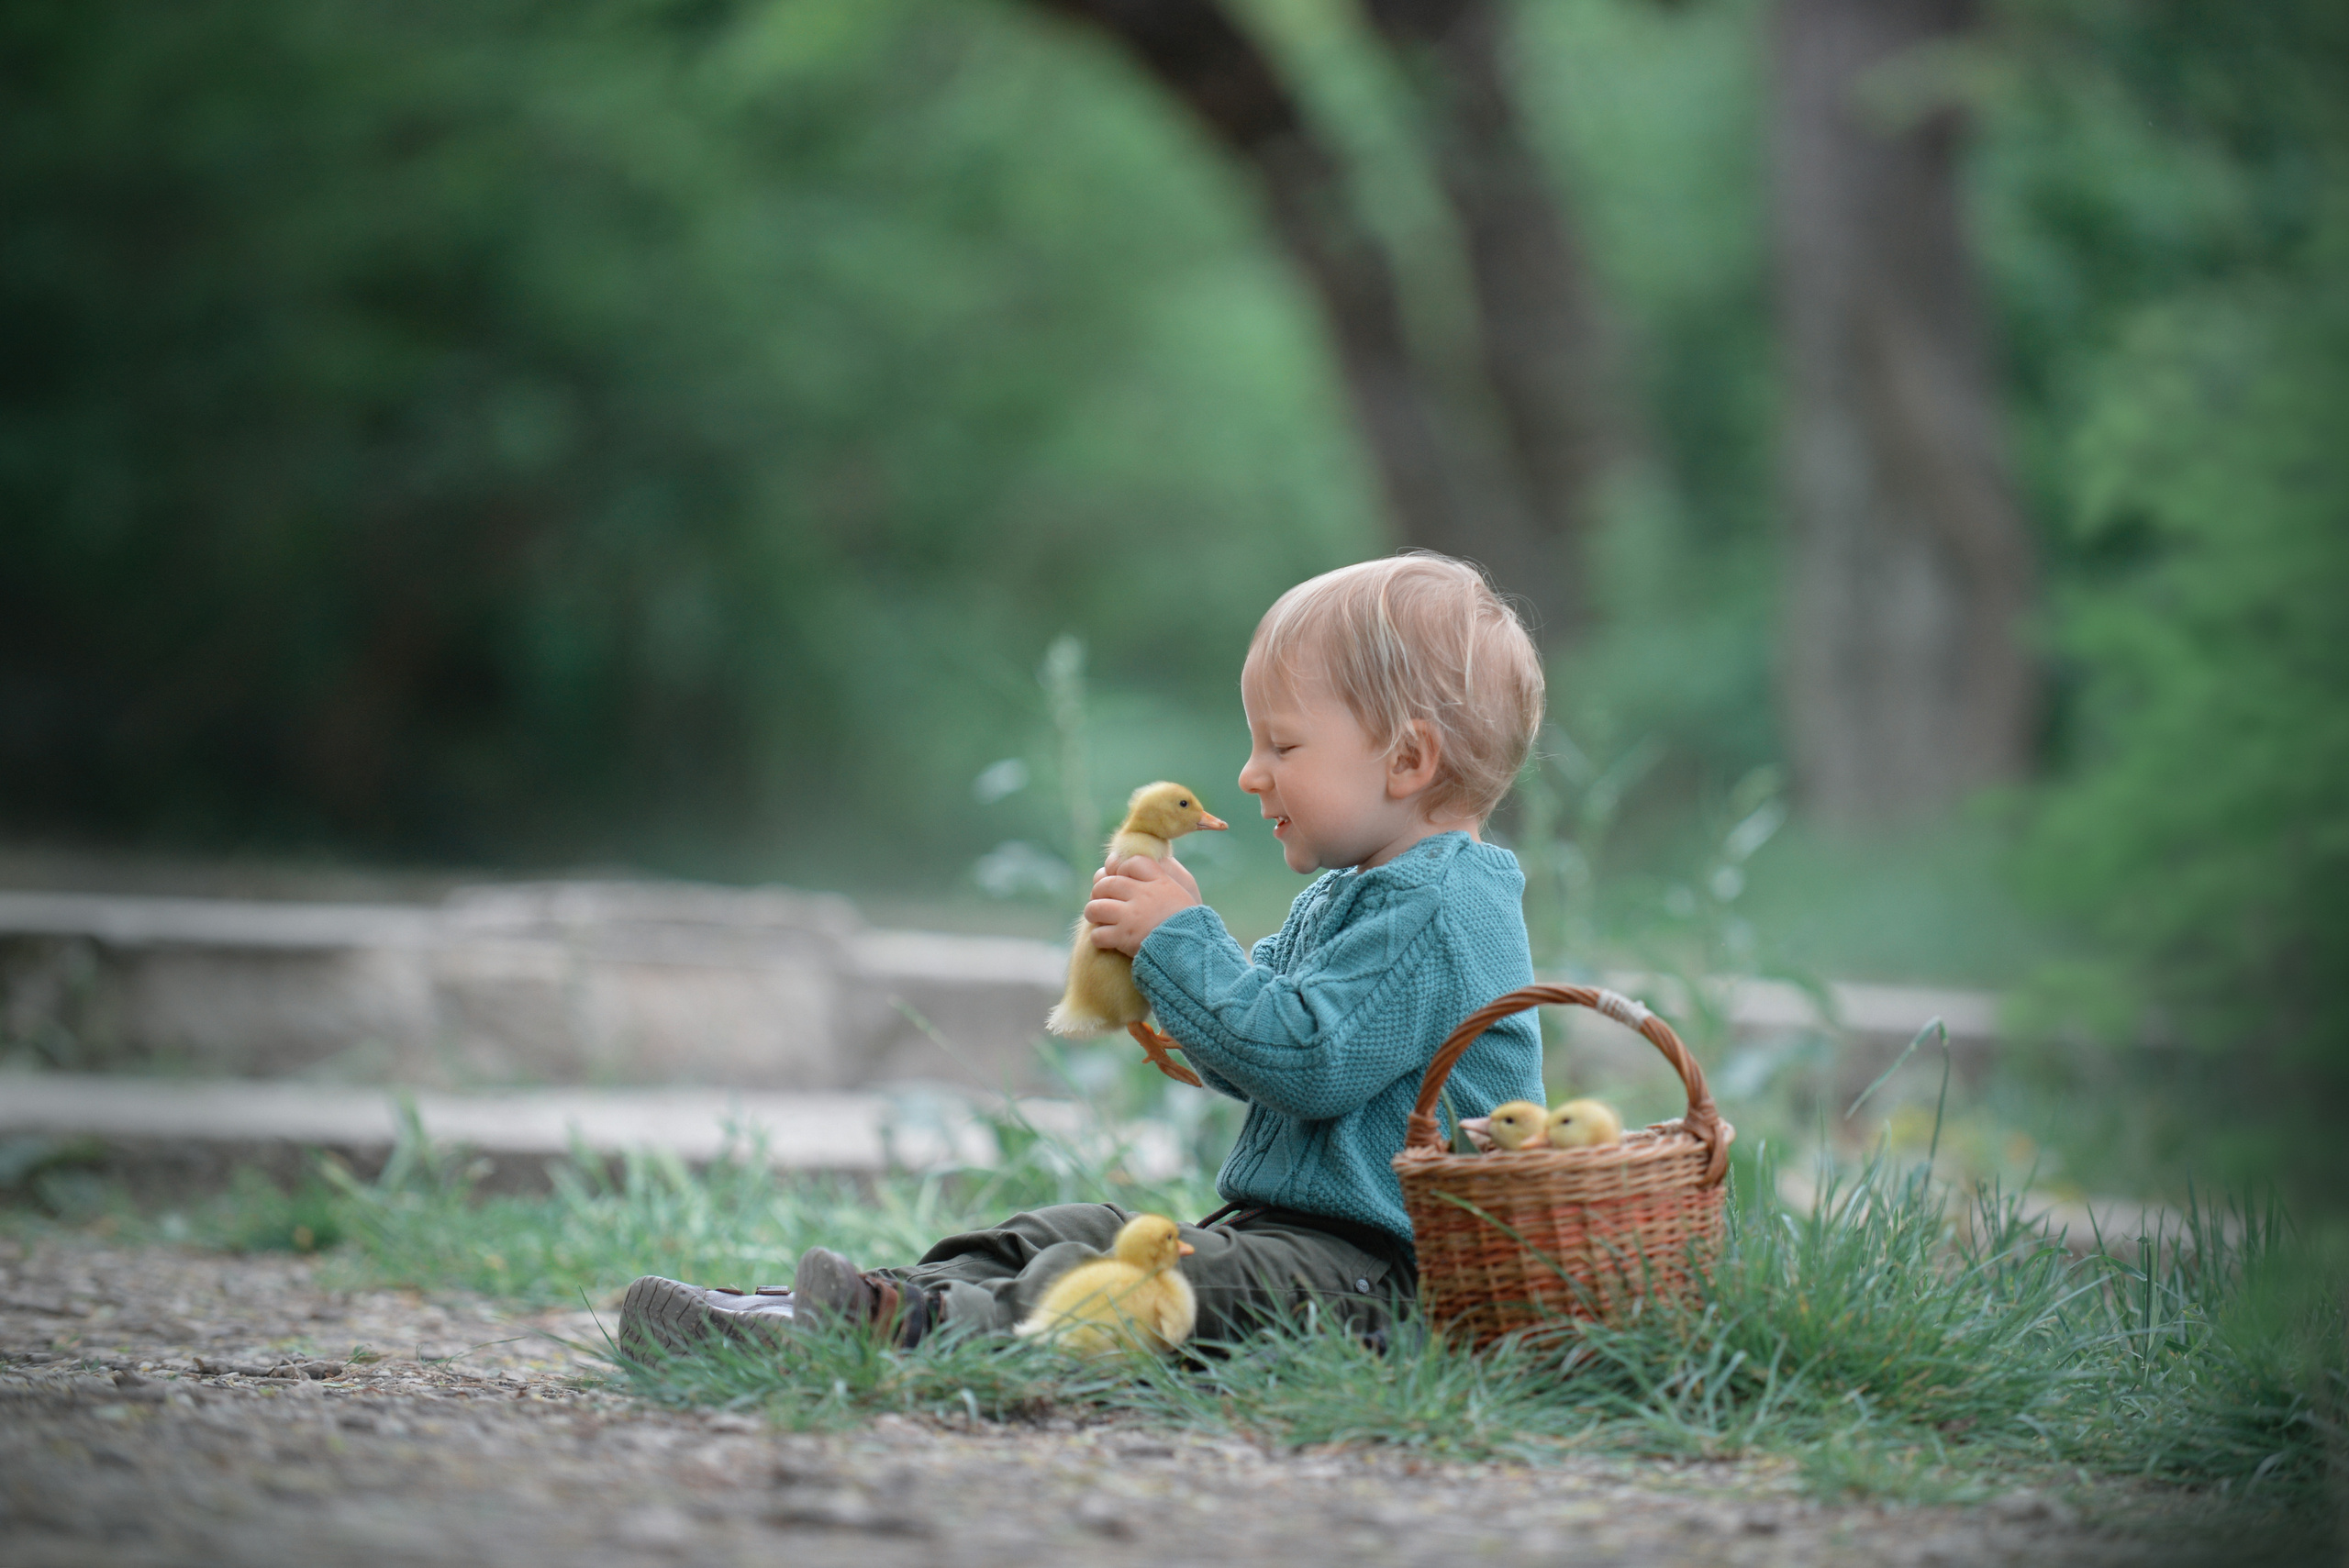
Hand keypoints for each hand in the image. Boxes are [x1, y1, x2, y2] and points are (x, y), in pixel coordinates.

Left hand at [1083, 854, 1201, 954]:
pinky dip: (1099, 938)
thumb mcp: (1185, 893)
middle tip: (1103, 901)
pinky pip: (1098, 934)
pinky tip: (1106, 940)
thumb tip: (1146, 867)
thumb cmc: (1191, 924)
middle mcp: (1143, 895)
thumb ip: (1165, 878)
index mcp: (1159, 882)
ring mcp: (1131, 916)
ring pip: (1096, 907)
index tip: (1122, 878)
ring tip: (1099, 919)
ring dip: (1094, 913)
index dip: (1122, 869)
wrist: (1194, 950)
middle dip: (1100, 891)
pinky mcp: (1124, 937)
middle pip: (1107, 883)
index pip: (1131, 863)